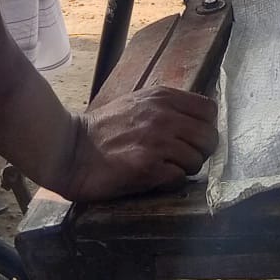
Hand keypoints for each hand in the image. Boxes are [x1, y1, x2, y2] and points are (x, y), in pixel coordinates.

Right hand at [59, 86, 218, 201]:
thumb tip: (197, 119)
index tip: (194, 138)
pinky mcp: (148, 167)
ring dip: (185, 169)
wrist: (70, 149)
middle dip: (200, 152)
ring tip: (164, 168)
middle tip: (183, 159)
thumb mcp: (138, 103)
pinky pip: (179, 178)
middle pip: (209, 137)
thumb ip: (167, 107)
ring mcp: (157, 141)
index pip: (209, 110)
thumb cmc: (104, 129)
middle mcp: (164, 116)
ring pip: (197, 160)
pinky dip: (171, 182)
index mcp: (163, 97)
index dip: (205, 127)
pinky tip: (154, 178)